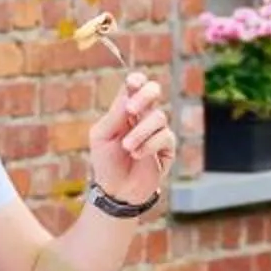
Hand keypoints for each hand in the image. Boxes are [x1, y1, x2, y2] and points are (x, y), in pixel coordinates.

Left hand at [89, 70, 174, 208]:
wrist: (116, 190)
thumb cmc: (106, 161)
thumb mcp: (102, 135)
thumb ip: (115, 114)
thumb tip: (129, 91)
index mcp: (126, 109)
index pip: (136, 86)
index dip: (137, 80)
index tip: (132, 83)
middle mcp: (143, 116)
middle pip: (154, 91)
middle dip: (145, 96)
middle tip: (131, 110)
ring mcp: (157, 131)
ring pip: (158, 117)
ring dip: (140, 132)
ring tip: (127, 148)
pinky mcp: (167, 147)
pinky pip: (165, 137)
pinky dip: (149, 145)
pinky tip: (137, 155)